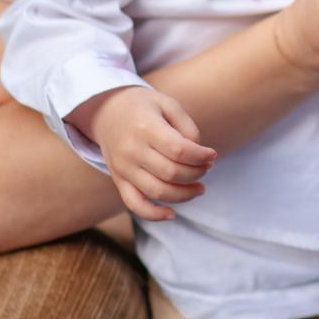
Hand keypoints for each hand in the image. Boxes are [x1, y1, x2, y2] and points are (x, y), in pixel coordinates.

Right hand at [68, 86, 216, 221]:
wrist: (106, 111)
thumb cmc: (144, 107)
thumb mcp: (168, 104)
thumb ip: (187, 127)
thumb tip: (199, 156)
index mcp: (146, 127)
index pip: (179, 151)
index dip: (201, 157)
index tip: (212, 155)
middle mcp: (132, 150)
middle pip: (171, 173)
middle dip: (196, 174)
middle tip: (206, 167)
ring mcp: (123, 168)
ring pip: (158, 192)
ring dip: (185, 195)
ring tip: (199, 188)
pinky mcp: (119, 180)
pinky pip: (135, 204)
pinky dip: (154, 214)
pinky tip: (172, 213)